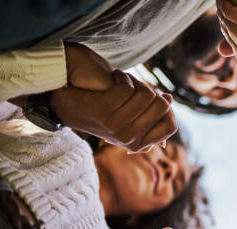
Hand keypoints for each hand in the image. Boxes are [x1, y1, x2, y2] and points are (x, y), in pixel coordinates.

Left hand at [50, 43, 176, 151]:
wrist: (66, 104)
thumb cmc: (100, 108)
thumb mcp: (127, 114)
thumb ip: (148, 111)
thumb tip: (169, 99)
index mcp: (138, 143)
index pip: (170, 126)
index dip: (166, 108)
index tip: (154, 98)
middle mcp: (129, 139)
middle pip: (161, 106)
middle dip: (151, 91)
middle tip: (135, 88)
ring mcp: (117, 127)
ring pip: (146, 95)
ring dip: (135, 82)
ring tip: (121, 82)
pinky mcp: (104, 112)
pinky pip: (127, 88)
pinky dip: (121, 77)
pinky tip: (113, 77)